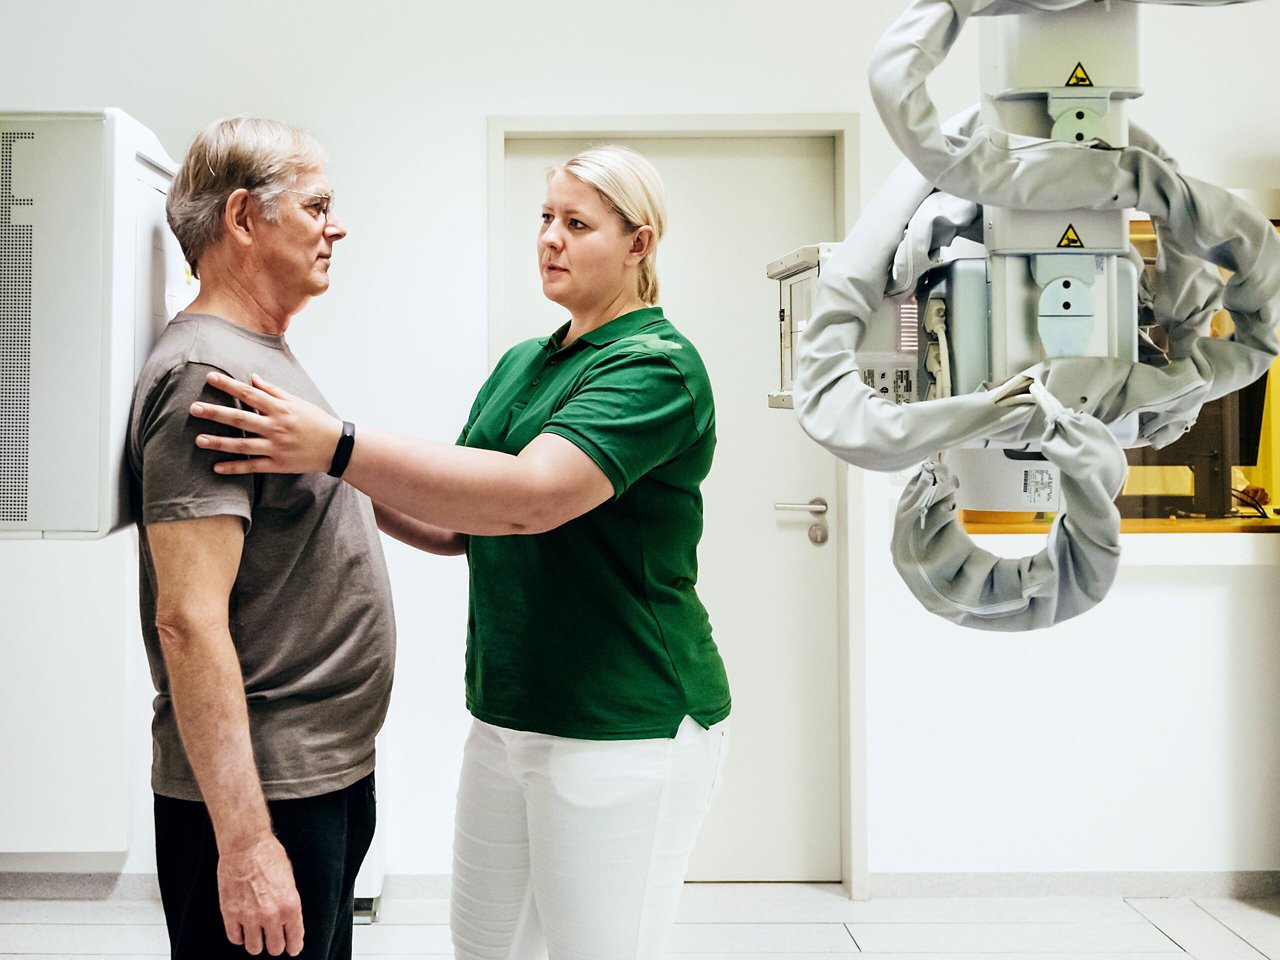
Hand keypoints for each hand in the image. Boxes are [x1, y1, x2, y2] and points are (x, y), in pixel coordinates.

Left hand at [191, 373, 341, 474]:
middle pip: (240, 418)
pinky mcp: (278, 464)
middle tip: (194, 408)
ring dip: (219, 442)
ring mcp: (276, 447)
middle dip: (215, 413)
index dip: (228, 385)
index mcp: (280, 408)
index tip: (209, 378)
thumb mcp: (298, 402)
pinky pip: (252, 466)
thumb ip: (273, 391)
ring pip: (242, 444)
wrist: (336, 447)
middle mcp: (276, 427)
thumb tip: (252, 378)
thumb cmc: (316, 421)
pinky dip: (234, 467)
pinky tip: (216, 467)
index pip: (249, 393)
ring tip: (198, 439)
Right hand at [217, 831, 304, 955]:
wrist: (246, 845)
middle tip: (273, 939)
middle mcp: (271, 915)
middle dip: (275, 945)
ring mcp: (249, 916)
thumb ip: (289, 903)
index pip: (295, 939)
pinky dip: (239, 936)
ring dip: (257, 943)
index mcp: (291, 906)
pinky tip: (242, 928)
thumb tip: (288, 920)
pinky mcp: (230, 914)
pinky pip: (235, 938)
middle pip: (275, 948)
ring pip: (254, 948)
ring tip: (257, 934)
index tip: (293, 949)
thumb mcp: (290, 880)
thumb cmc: (270, 857)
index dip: (294, 946)